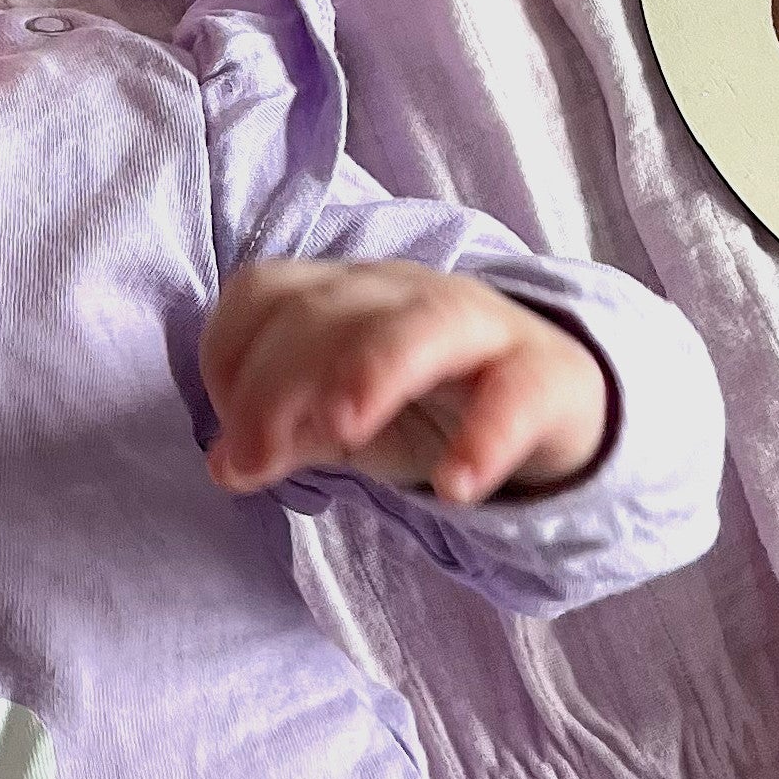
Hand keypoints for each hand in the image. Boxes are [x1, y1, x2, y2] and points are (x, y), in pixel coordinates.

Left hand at [199, 257, 612, 504]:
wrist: (551, 397)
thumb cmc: (422, 402)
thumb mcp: (340, 423)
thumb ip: (284, 435)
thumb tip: (227, 464)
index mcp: (342, 293)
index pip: (265, 291)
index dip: (227, 356)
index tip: (230, 440)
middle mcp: (403, 292)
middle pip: (327, 311)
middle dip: (275, 384)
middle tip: (254, 463)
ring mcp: (479, 326)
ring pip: (422, 324)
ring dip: (372, 370)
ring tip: (341, 431)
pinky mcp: (544, 375)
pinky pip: (516, 392)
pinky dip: (485, 437)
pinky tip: (456, 486)